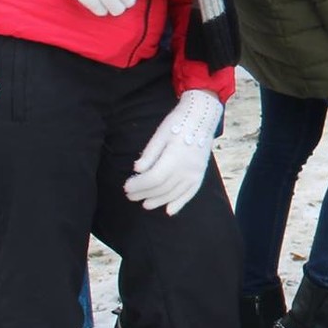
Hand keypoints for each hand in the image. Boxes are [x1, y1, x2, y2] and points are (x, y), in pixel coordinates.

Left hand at [124, 89, 222, 214]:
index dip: (138, 185)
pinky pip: (190, 193)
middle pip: (162, 188)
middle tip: (130, 196)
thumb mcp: (160, 134)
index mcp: (175, 157)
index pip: (153, 178)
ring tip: (145, 204)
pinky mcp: (200, 174)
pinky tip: (169, 211)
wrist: (202, 117)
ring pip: (174, 193)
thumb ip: (149, 154)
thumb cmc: (178, 123)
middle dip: (144, 193)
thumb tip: (137, 170)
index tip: (126, 187)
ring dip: (158, 201)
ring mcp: (195, 172)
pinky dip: (180, 203)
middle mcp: (187, 168)